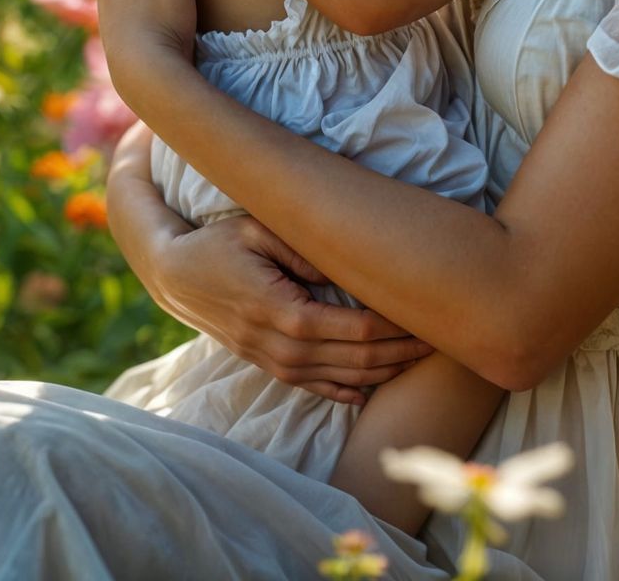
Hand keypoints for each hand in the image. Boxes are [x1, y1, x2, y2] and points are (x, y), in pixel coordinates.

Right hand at [153, 215, 435, 406]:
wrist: (175, 276)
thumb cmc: (220, 243)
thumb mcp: (258, 229)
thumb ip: (303, 249)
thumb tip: (347, 265)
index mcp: (282, 310)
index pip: (356, 327)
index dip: (397, 325)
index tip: (429, 313)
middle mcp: (279, 344)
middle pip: (355, 358)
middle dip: (402, 351)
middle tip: (443, 337)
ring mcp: (271, 360)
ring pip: (339, 378)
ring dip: (382, 371)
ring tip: (420, 358)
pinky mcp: (266, 365)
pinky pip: (313, 387)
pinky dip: (345, 390)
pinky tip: (371, 388)